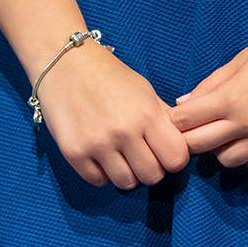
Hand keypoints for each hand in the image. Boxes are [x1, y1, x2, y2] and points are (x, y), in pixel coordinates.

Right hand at [37, 39, 190, 189]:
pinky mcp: (75, 153)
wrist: (66, 62)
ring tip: (119, 153)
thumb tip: (182, 144)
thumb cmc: (109, 74)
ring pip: (126, 183)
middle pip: (152, 177)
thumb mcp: (143, 90)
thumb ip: (162, 118)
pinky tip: (99, 153)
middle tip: (140, 152)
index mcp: (146, 112)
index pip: (176, 159)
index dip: (172, 157)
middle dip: (150, 167)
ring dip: (126, 172)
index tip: (163, 150)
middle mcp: (124, 131)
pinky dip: (102, 173)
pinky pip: (99, 182)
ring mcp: (98, 144)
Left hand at [166, 19, 247, 175]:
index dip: (174, 121)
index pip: (188, 121)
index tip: (170, 119)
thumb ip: (212, 83)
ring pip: (229, 161)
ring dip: (220, 150)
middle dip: (189, 138)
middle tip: (191, 128)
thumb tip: (183, 102)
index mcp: (233, 98)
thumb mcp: (242, 58)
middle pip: (201, 146)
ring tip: (224, 132)